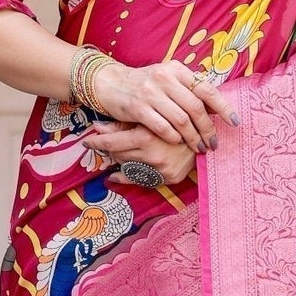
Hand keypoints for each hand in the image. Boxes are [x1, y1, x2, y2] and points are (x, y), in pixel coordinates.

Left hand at [80, 121, 197, 185]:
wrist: (208, 133)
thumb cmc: (178, 118)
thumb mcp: (151, 116)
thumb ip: (124, 123)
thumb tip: (98, 128)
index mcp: (147, 136)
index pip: (112, 143)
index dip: (97, 142)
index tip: (88, 141)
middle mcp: (152, 154)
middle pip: (118, 156)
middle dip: (110, 149)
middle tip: (103, 143)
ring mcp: (161, 169)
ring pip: (128, 166)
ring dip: (120, 159)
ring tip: (118, 151)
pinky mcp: (169, 178)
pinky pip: (140, 179)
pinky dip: (126, 176)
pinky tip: (116, 175)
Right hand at [95, 59, 238, 153]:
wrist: (110, 83)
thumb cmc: (144, 85)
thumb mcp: (167, 79)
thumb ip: (188, 90)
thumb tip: (216, 108)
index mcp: (177, 69)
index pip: (206, 89)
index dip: (223, 107)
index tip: (235, 123)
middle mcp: (165, 78)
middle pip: (196, 108)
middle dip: (208, 129)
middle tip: (212, 144)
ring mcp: (151, 92)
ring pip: (181, 120)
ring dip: (192, 138)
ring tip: (198, 148)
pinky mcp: (138, 107)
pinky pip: (162, 127)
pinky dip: (173, 137)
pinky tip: (177, 143)